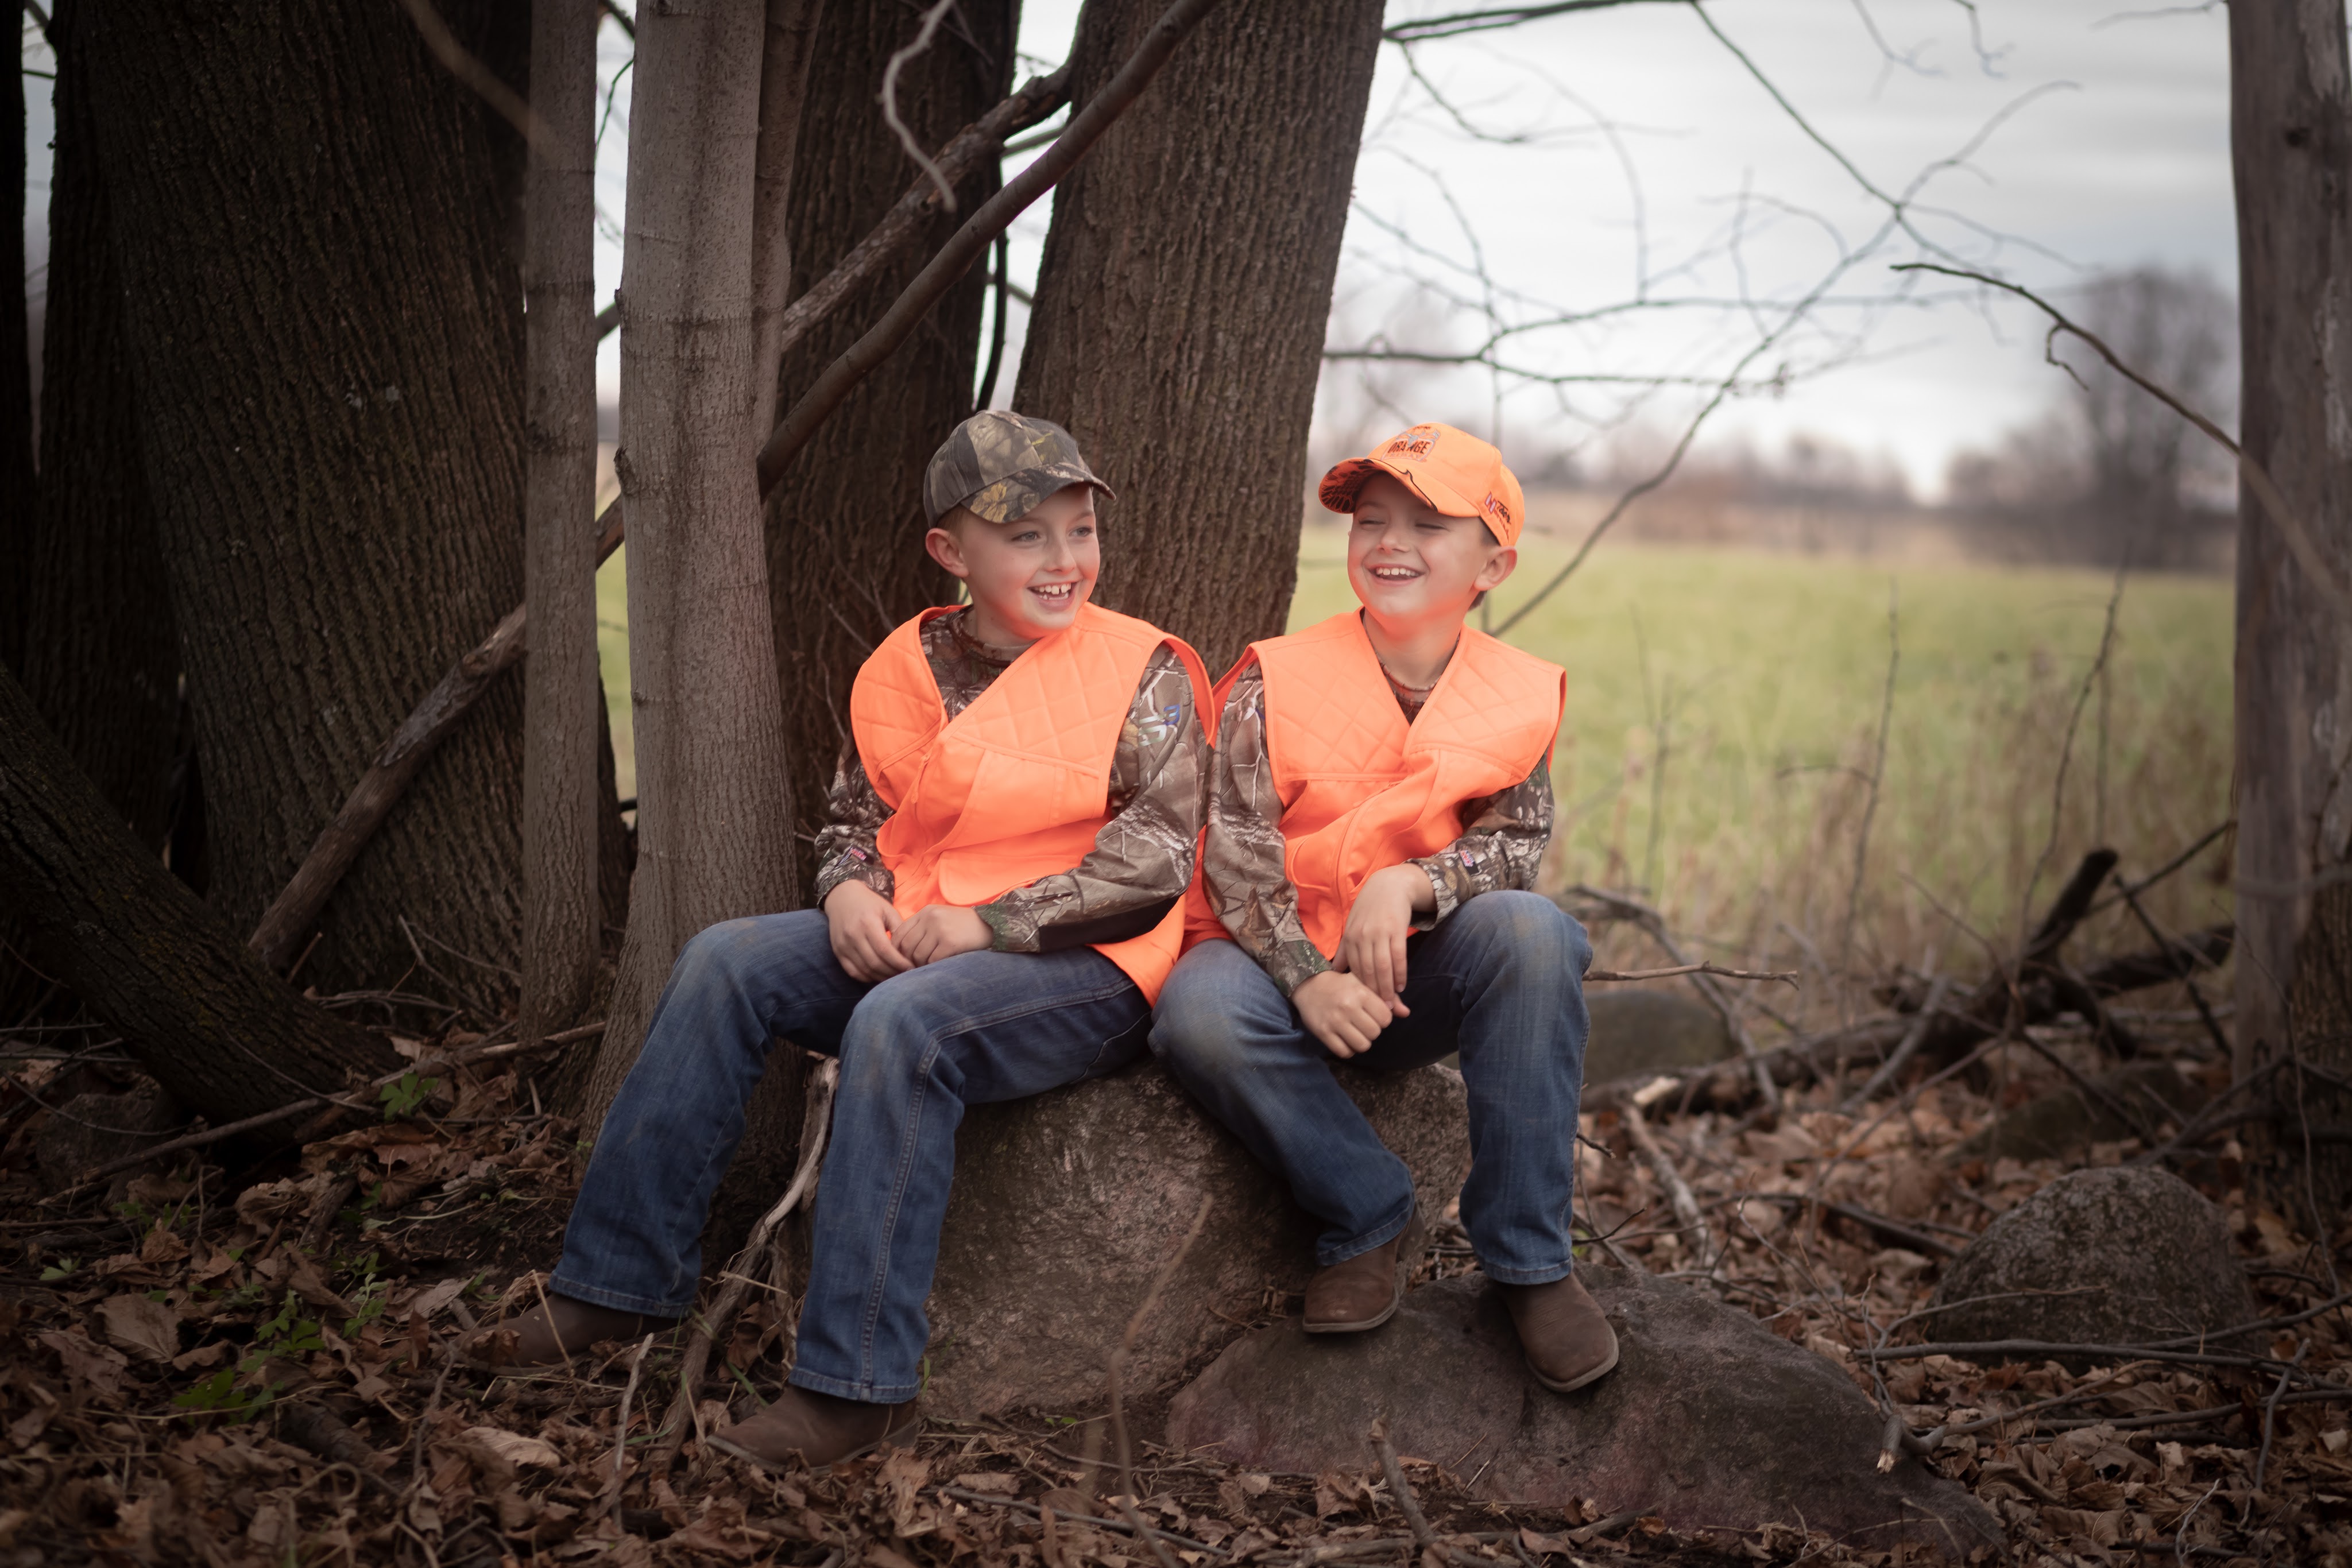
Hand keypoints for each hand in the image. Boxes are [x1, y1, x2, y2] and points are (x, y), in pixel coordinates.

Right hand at [823, 881, 913, 982]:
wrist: (842, 898)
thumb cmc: (870, 903)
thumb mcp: (888, 910)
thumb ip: (899, 929)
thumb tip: (909, 951)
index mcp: (867, 923)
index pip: (885, 950)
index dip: (899, 963)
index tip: (911, 968)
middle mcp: (853, 936)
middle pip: (875, 963)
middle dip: (892, 972)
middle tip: (905, 975)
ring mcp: (843, 946)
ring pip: (864, 970)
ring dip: (881, 977)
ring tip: (895, 976)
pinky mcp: (837, 952)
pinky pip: (853, 972)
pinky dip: (867, 977)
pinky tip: (879, 975)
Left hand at [895, 904, 993, 966]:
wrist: (990, 925)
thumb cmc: (962, 926)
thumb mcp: (940, 919)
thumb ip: (921, 929)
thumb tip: (900, 951)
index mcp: (926, 911)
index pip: (899, 933)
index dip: (896, 950)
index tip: (901, 960)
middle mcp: (931, 918)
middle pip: (906, 945)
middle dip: (908, 960)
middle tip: (914, 968)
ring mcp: (940, 929)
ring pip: (918, 955)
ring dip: (921, 965)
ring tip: (929, 966)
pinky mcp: (951, 942)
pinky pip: (932, 960)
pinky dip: (933, 966)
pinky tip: (940, 965)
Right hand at [1293, 970, 1397, 1058]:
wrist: (1307, 984)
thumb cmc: (1340, 984)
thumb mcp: (1363, 984)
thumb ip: (1386, 997)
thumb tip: (1406, 1013)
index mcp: (1361, 993)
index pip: (1386, 1018)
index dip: (1382, 1019)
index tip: (1373, 1015)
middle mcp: (1348, 1007)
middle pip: (1375, 1033)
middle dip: (1372, 1031)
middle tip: (1363, 1024)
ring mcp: (1335, 1021)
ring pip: (1362, 1045)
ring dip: (1361, 1042)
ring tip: (1355, 1033)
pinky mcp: (1323, 1033)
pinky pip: (1345, 1052)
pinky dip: (1348, 1049)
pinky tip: (1345, 1040)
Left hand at [1336, 864, 1429, 1017]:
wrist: (1389, 885)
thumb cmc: (1369, 909)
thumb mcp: (1352, 927)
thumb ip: (1345, 950)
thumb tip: (1334, 972)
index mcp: (1350, 938)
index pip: (1354, 971)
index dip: (1360, 990)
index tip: (1364, 1007)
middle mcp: (1362, 936)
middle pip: (1368, 972)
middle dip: (1374, 994)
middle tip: (1380, 1013)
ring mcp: (1379, 933)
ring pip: (1382, 967)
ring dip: (1387, 988)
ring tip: (1392, 1004)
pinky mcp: (1396, 929)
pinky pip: (1398, 956)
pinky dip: (1400, 973)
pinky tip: (1402, 986)